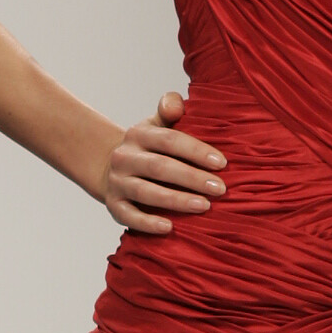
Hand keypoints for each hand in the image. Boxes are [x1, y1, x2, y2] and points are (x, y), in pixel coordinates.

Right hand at [102, 89, 226, 233]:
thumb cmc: (148, 147)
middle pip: (160, 167)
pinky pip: (130, 216)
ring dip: (176, 200)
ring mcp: (117, 182)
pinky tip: (169, 228)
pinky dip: (148, 223)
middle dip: (192, 178)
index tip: (222, 164)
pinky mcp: (114, 205)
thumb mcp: (156, 124)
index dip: (196, 151)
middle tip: (220, 189)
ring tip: (204, 206)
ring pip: (146, 192)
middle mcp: (125, 157)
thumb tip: (177, 104)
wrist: (110, 167)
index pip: (170, 140)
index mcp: (139, 134)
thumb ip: (170, 110)